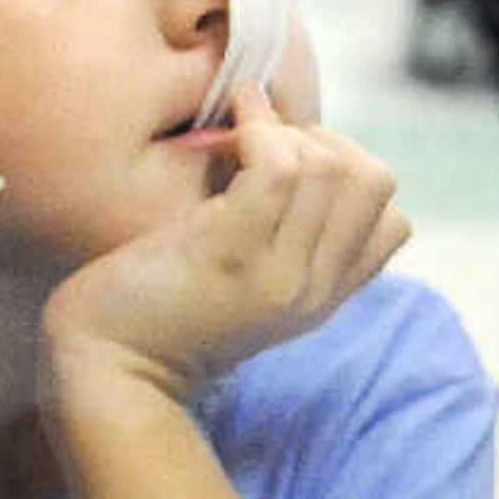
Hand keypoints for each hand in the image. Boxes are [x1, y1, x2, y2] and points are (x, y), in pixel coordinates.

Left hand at [42, 85, 409, 402]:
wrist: (105, 369)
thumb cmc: (159, 309)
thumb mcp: (245, 284)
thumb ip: (285, 241)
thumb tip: (294, 148)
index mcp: (323, 297)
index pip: (392, 222)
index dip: (350, 173)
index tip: (294, 163)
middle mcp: (314, 289)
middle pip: (373, 181)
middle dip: (324, 139)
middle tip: (265, 139)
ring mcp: (279, 274)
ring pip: (328, 167)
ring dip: (283, 129)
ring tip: (240, 130)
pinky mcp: (232, 255)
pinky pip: (278, 167)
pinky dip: (257, 130)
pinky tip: (225, 132)